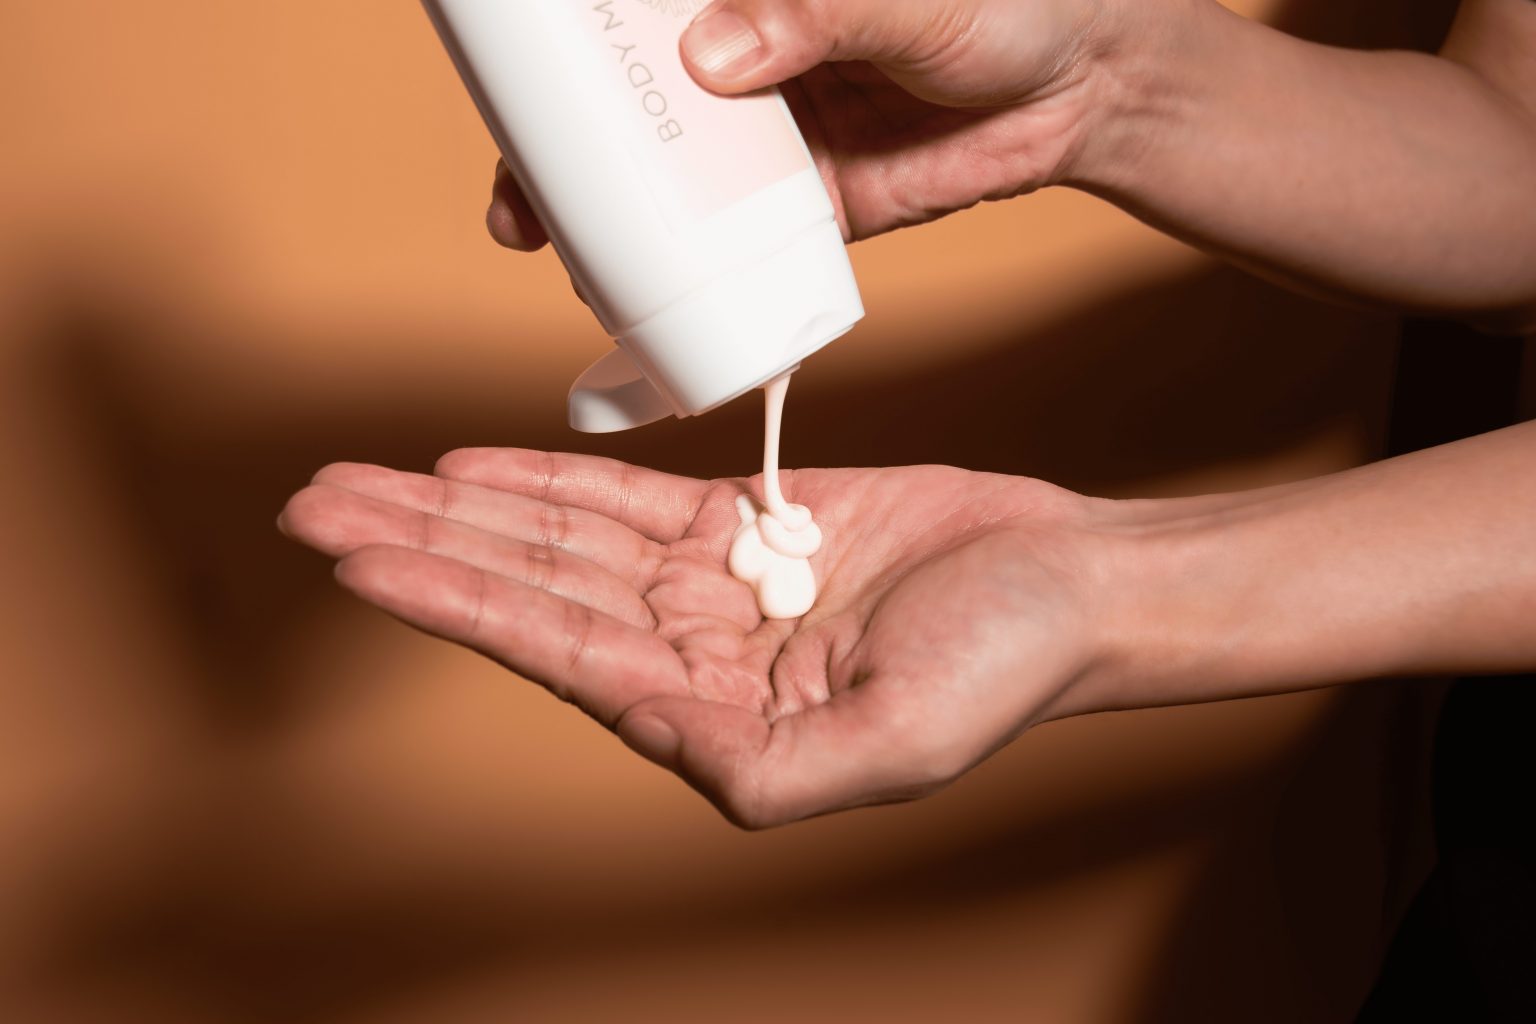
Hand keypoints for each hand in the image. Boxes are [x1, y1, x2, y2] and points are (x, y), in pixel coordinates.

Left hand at [279, 450, 1118, 826]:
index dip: (454, 600)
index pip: (555, 649)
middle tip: (314, 504)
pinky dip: (550, 481)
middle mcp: (696, 653)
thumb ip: (776, 768)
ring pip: (563, 539)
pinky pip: (627, 501)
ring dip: (463, 506)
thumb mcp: (901, 741)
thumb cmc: (1010, 665)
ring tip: (364, 478)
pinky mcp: (745, 523)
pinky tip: (477, 468)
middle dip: (421, 544)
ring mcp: (714, 586)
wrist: (1073, 580)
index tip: (359, 560)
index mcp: (716, 716)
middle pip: (531, 588)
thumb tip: (656, 736)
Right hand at [489, 0, 1128, 248]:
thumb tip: (715, 58)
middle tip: (517, 193)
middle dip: (560, 149)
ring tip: (547, 243)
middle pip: (628, 106)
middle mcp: (743, 62)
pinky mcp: (808, 205)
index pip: (637, 21)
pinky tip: (636, 291)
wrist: (1085, 88)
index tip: (512, 78)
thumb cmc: (1004, 2)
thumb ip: (815, 12)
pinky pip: (734, 242)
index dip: (573, 47)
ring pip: (666, 179)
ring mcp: (770, 139)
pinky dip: (687, 269)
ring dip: (604, 215)